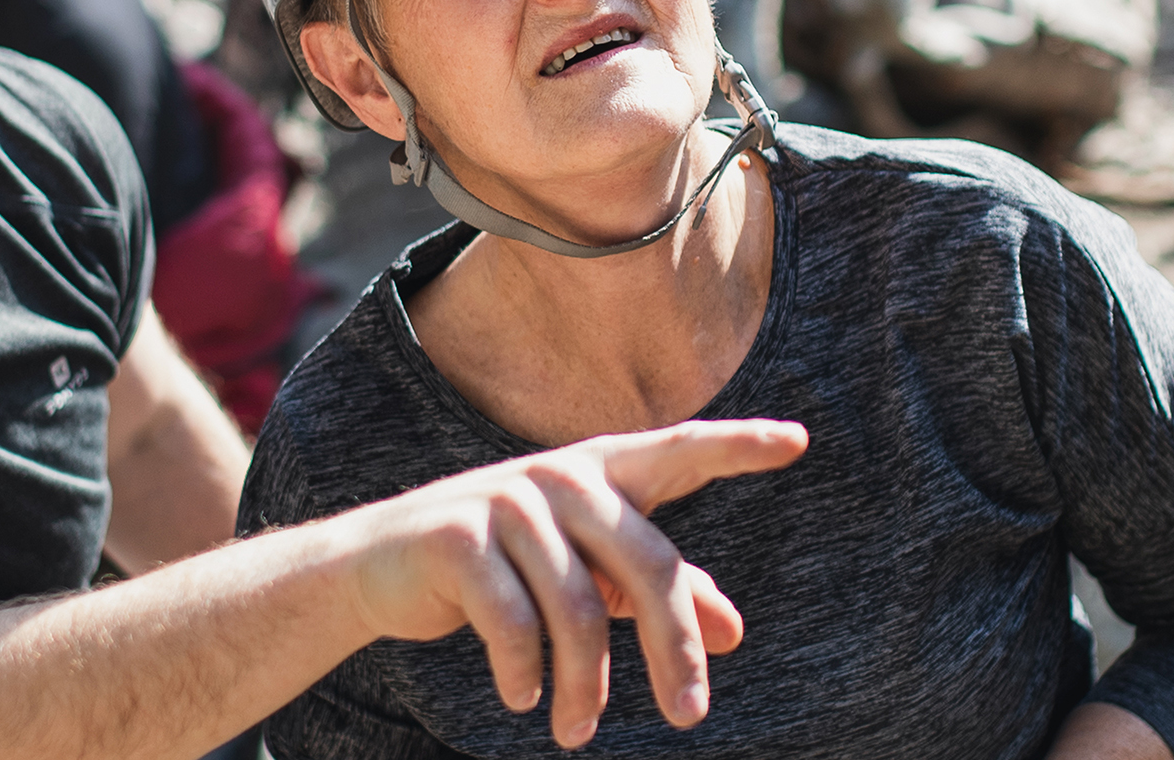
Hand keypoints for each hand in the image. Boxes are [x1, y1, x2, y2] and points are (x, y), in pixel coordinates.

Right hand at [336, 419, 806, 747]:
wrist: (374, 569)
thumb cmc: (501, 569)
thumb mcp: (585, 577)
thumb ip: (658, 592)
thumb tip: (733, 631)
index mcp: (601, 475)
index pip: (681, 451)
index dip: (738, 445)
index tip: (799, 442)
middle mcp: (562, 477)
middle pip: (650, 566)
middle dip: (673, 650)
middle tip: (691, 716)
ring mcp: (508, 500)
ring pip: (579, 611)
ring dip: (584, 686)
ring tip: (577, 733)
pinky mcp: (458, 536)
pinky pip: (513, 623)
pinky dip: (523, 673)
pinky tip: (523, 699)